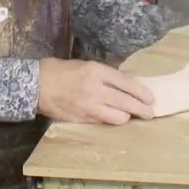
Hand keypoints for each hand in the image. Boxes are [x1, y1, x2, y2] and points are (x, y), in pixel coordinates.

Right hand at [38, 58, 154, 124]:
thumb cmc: (61, 71)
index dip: (142, 93)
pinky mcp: (82, 120)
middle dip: (142, 109)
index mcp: (96, 72)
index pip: (127, 84)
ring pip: (118, 117)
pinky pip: (103, 123)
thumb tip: (126, 83)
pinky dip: (110, 121)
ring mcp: (88, 107)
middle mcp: (95, 89)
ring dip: (126, 117)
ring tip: (130, 116)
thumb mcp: (86, 65)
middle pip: (127, 103)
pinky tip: (113, 118)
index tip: (151, 98)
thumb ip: (105, 75)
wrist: (37, 85)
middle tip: (151, 112)